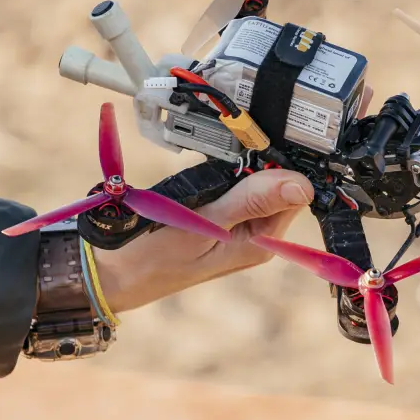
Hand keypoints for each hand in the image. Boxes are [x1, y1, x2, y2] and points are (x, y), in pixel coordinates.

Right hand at [90, 169, 314, 313]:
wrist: (117, 272)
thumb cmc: (156, 257)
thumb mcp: (206, 223)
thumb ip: (252, 201)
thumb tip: (303, 186)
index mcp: (261, 242)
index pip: (293, 193)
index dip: (279, 165)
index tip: (255, 148)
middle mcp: (255, 237)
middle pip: (275, 186)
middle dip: (255, 165)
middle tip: (226, 154)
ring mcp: (236, 229)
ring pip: (252, 185)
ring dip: (235, 169)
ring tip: (211, 167)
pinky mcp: (218, 220)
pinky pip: (231, 190)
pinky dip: (220, 177)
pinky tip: (204, 175)